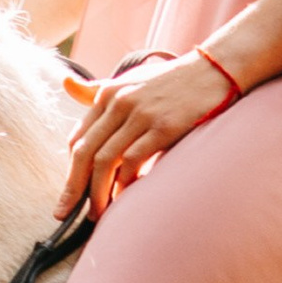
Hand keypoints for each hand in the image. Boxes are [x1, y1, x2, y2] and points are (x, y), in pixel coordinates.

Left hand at [58, 51, 233, 216]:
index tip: (69, 194)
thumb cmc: (172, 81)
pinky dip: (124, 182)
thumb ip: (98, 90)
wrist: (215, 69)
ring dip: (97, 192)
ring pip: (105, 160)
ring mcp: (141, 114)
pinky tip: (123, 197)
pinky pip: (133, 160)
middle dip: (73, 188)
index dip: (70, 170)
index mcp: (107, 93)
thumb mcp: (130, 80)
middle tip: (66, 213)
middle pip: (84, 152)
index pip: (77, 139)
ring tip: (97, 213)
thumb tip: (66, 84)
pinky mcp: (164, 126)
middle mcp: (119, 102)